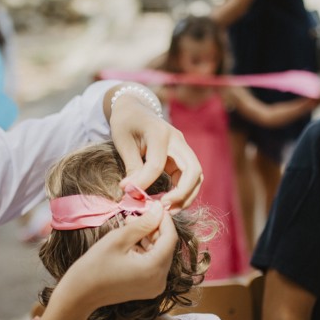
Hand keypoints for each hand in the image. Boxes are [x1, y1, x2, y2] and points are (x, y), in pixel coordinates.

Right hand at [49, 202, 175, 315]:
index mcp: (154, 269)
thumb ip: (142, 224)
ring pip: (160, 254)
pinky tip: (131, 241)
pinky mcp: (148, 288)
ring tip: (130, 225)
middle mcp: (160, 280)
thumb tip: (159, 209)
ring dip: (149, 238)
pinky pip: (153, 264)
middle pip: (166, 246)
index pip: (170, 237)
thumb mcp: (118, 239)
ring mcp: (155, 286)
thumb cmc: (94, 266)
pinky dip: (145, 250)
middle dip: (155, 228)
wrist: (79, 295)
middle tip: (138, 214)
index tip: (155, 205)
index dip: (164, 219)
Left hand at [108, 95, 201, 211]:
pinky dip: (182, 192)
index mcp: (160, 133)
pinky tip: (167, 202)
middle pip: (193, 170)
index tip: (129, 193)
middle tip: (162, 208)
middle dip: (181, 194)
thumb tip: (132, 191)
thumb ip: (131, 166)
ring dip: (186, 196)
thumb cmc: (125, 123)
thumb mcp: (122, 141)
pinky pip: (189, 177)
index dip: (144, 182)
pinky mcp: (181, 156)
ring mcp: (182, 148)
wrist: (134, 109)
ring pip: (196, 176)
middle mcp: (177, 140)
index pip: (157, 164)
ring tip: (166, 210)